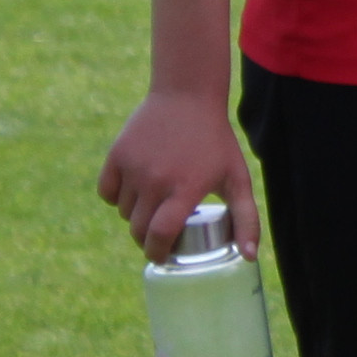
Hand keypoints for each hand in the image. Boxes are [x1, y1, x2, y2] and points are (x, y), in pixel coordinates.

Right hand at [99, 90, 257, 261]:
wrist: (187, 98)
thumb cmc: (216, 142)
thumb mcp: (237, 178)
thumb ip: (246, 219)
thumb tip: (249, 257)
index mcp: (186, 189)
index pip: (160, 235)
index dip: (157, 253)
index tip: (161, 258)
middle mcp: (156, 180)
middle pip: (138, 228)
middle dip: (146, 240)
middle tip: (157, 237)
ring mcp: (133, 168)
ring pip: (123, 211)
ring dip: (134, 216)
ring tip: (151, 208)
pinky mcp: (116, 155)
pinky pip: (106, 191)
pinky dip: (116, 198)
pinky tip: (133, 193)